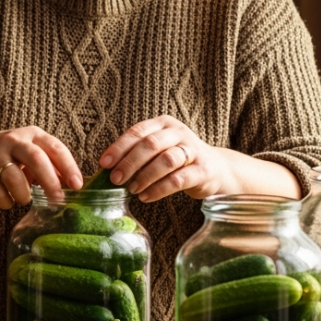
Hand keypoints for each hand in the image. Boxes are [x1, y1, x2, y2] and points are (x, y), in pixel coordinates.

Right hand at [0, 127, 83, 208]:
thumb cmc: (6, 155)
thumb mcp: (28, 153)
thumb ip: (50, 166)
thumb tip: (72, 186)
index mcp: (31, 134)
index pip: (55, 147)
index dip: (69, 167)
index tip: (77, 185)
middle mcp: (13, 140)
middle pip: (36, 159)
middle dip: (50, 182)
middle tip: (57, 200)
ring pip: (15, 178)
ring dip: (24, 195)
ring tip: (25, 198)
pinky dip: (6, 202)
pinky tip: (7, 199)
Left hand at [98, 115, 234, 202]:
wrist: (215, 169)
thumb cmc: (178, 160)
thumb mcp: (158, 150)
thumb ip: (137, 154)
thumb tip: (107, 169)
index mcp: (164, 124)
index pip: (138, 131)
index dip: (119, 147)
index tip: (104, 163)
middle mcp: (179, 132)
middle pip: (150, 144)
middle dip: (130, 163)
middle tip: (116, 179)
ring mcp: (193, 150)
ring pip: (165, 160)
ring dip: (145, 176)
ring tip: (132, 189)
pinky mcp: (203, 169)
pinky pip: (178, 179)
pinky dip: (159, 189)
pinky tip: (146, 197)